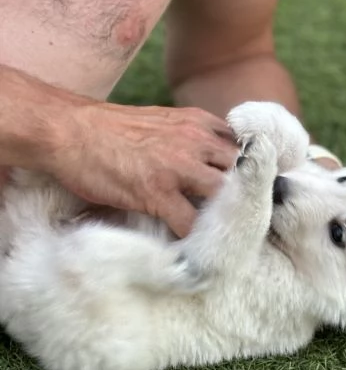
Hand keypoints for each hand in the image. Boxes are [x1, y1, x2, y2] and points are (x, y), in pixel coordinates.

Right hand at [51, 103, 238, 236]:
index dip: (250, 174)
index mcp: (198, 123)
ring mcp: (178, 167)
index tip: (253, 194)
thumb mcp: (161, 120)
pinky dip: (194, 240)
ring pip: (223, 198)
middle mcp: (195, 141)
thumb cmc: (109, 128)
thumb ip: (189, 137)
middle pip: (242, 173)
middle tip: (245, 220)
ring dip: (225, 219)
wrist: (69, 129)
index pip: (244, 148)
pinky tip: (193, 248)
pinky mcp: (157, 191)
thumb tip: (208, 162)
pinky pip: (188, 223)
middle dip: (247, 198)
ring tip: (223, 237)